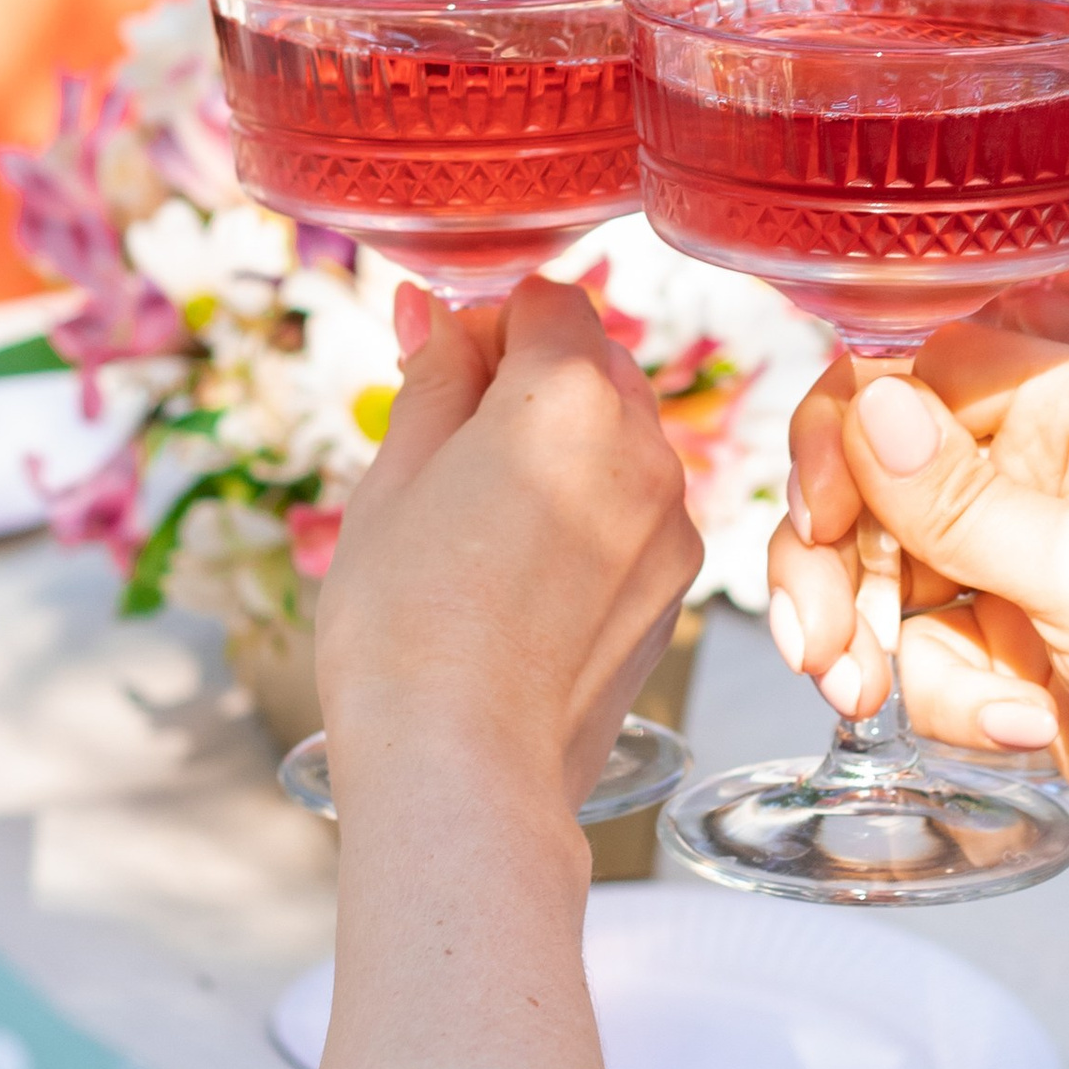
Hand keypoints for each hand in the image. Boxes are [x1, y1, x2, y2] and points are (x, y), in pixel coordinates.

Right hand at [317, 279, 697, 819]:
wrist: (462, 767)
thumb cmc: (406, 625)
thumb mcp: (393, 479)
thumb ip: (432, 380)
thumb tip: (435, 313)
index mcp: (571, 395)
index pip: (547, 301)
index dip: (486, 325)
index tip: (440, 371)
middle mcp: (644, 447)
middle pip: (595, 365)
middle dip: (528, 383)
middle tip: (448, 452)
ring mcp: (671, 522)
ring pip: (621, 443)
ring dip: (562, 453)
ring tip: (480, 529)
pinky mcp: (675, 588)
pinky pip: (636, 514)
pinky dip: (590, 518)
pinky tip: (522, 578)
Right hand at [767, 332, 1068, 872]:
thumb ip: (960, 499)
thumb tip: (864, 397)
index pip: (913, 370)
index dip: (846, 438)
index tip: (817, 521)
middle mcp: (1044, 456)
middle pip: (871, 474)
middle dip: (834, 565)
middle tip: (824, 646)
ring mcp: (1020, 545)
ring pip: (874, 567)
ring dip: (871, 643)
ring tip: (876, 701)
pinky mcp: (1004, 627)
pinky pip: (915, 643)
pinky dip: (942, 694)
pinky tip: (1017, 727)